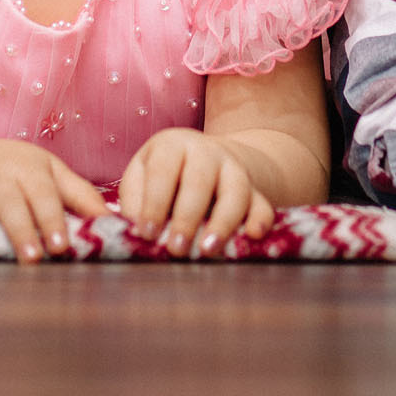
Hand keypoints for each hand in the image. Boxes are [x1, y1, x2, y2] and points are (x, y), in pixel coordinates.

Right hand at [0, 139, 109, 263]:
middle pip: (10, 204)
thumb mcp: (53, 173)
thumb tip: (115, 223)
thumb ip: (81, 197)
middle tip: (32, 258)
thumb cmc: (23, 170)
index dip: (52, 220)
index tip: (62, 247)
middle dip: (21, 230)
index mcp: (28, 170)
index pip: (44, 196)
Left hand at [118, 128, 275, 256]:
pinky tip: (253, 236)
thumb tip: (133, 230)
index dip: (154, 203)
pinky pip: (262, 204)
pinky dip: (260, 220)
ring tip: (207, 250)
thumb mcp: (142, 174)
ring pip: (234, 192)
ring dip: (222, 222)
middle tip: (176, 249)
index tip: (147, 234)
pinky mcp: (255, 189)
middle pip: (199, 181)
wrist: (211, 157)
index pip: (162, 171)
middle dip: (187, 217)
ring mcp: (234, 169)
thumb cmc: (166, 172)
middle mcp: (207, 152)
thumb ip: (134, 200)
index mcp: (173, 145)